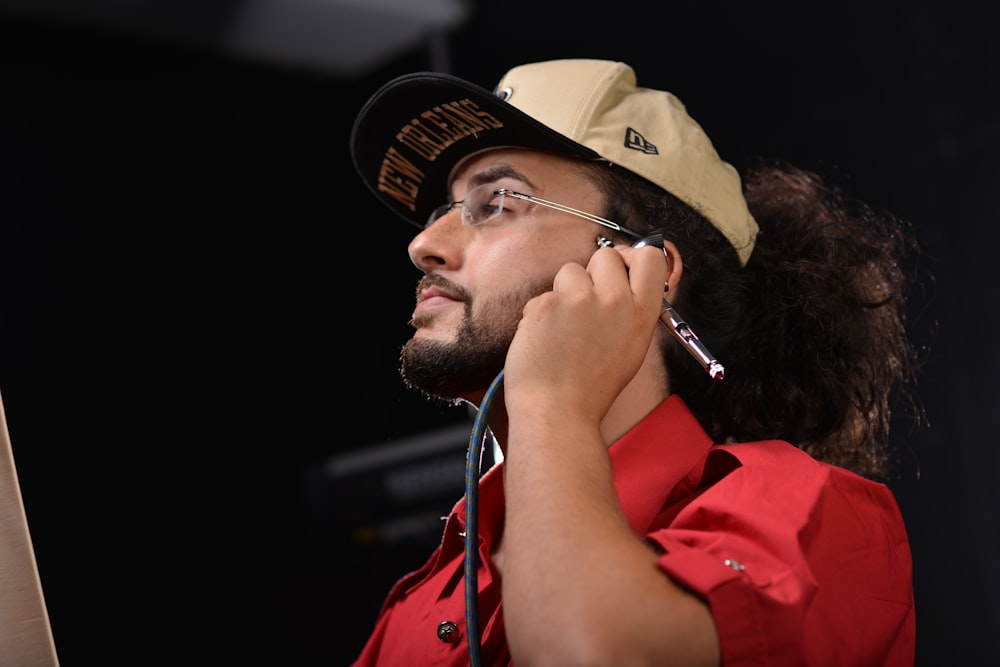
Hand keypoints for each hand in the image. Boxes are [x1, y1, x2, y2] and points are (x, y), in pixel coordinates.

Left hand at [503, 244, 666, 422]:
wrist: (556, 410)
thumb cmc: (590, 387)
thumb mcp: (630, 347)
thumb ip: (630, 309)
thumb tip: (622, 274)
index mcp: (641, 314)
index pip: (650, 258)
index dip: (633, 257)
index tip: (622, 269)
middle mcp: (615, 302)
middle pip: (605, 256)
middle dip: (593, 274)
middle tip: (585, 305)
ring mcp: (580, 300)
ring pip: (570, 271)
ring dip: (565, 292)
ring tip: (564, 328)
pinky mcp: (548, 304)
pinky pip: (545, 294)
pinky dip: (542, 312)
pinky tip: (546, 338)